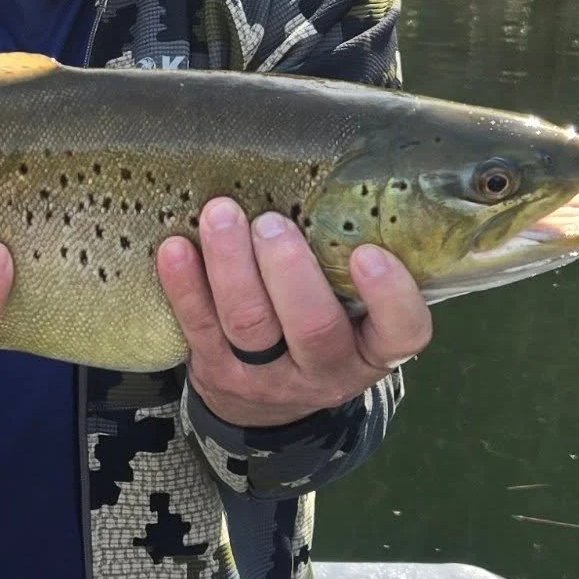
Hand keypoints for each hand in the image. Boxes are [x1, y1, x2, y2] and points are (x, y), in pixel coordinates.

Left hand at [156, 196, 431, 428]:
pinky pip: (198, 327)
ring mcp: (266, 375)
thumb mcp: (350, 308)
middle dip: (290, 272)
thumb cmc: (318, 321)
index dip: (390, 297)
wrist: (264, 406)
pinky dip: (185, 286)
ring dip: (232, 266)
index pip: (403, 333)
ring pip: (249, 325)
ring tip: (221, 214)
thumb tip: (334, 172)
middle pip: (312, 329)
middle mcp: (326, 367)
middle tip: (273, 224)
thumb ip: (346, 258)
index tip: (369, 253)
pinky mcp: (214, 369)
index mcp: (372, 348)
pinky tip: (175, 248)